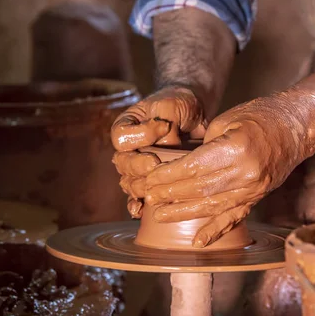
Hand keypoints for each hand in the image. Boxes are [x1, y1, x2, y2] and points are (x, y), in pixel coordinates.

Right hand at [110, 87, 206, 217]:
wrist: (192, 114)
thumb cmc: (178, 105)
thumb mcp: (170, 105)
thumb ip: (164, 123)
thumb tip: (166, 145)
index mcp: (126, 127)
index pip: (122, 138)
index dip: (139, 140)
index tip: (160, 133)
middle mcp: (127, 150)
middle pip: (124, 165)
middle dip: (141, 169)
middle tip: (158, 166)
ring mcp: (137, 168)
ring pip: (130, 184)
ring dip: (142, 188)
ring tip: (157, 187)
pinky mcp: (150, 182)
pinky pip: (136, 198)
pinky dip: (137, 206)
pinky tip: (142, 211)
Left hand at [144, 96, 312, 246]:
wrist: (297, 126)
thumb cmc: (260, 116)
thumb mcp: (225, 121)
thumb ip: (203, 148)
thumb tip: (178, 170)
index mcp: (236, 149)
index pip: (193, 168)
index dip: (168, 176)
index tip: (150, 179)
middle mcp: (247, 174)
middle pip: (200, 190)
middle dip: (170, 194)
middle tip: (149, 196)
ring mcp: (255, 189)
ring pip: (212, 207)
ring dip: (184, 213)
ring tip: (160, 215)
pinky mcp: (258, 197)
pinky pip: (234, 218)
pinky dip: (215, 231)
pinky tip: (198, 242)